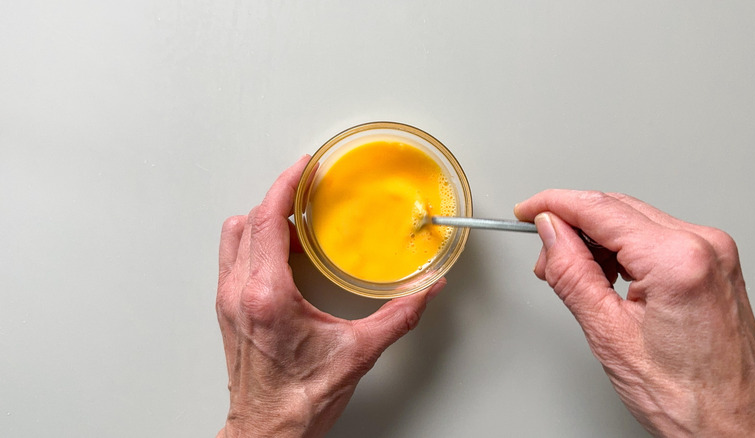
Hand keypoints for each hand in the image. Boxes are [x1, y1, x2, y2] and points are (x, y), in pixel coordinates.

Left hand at [216, 156, 444, 437]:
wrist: (268, 431)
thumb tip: (426, 291)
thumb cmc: (299, 400)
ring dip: (262, 219)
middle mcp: (239, 293)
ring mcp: (228, 301)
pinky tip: (281, 251)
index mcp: (267, 296)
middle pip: (248, 221)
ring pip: (234, 236)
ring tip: (294, 219)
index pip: (268, 220)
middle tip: (305, 189)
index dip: (285, 184)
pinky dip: (255, 241)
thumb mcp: (358, 353)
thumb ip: (399, 316)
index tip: (302, 166)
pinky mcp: (227, 310)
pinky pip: (233, 258)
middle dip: (278, 197)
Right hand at [514, 190, 754, 436]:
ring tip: (573, 275)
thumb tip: (550, 234)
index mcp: (678, 260)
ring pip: (635, 220)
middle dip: (572, 225)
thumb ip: (573, 273)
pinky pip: (656, 237)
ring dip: (596, 238)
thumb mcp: (609, 334)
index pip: (600, 208)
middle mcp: (704, 246)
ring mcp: (714, 254)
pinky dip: (623, 249)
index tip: (526, 210)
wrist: (734, 428)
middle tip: (544, 256)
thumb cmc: (688, 399)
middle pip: (617, 208)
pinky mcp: (714, 265)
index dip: (553, 205)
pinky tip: (604, 274)